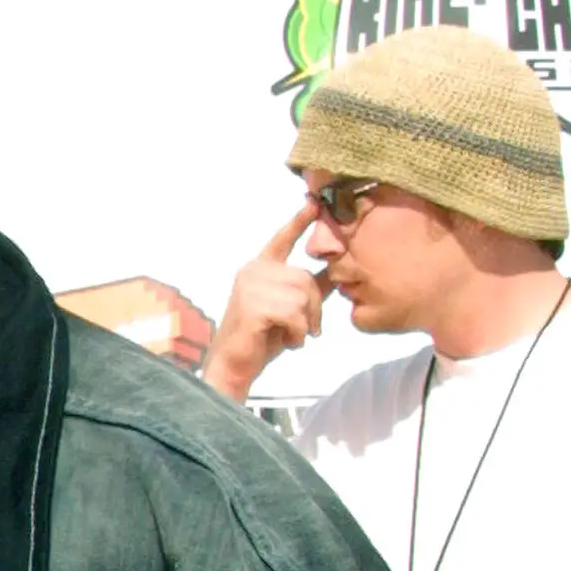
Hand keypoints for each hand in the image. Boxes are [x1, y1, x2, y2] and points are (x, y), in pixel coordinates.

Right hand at [200, 203, 326, 400]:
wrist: (233, 368)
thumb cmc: (262, 339)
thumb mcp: (291, 309)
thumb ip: (310, 287)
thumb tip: (336, 270)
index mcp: (260, 267)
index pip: (283, 239)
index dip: (300, 221)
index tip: (315, 202)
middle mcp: (252, 270)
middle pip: (305, 278)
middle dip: (314, 308)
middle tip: (307, 331)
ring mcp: (250, 286)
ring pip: (302, 296)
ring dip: (305, 323)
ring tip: (293, 337)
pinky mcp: (252, 306)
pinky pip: (294, 314)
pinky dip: (297, 333)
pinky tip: (287, 342)